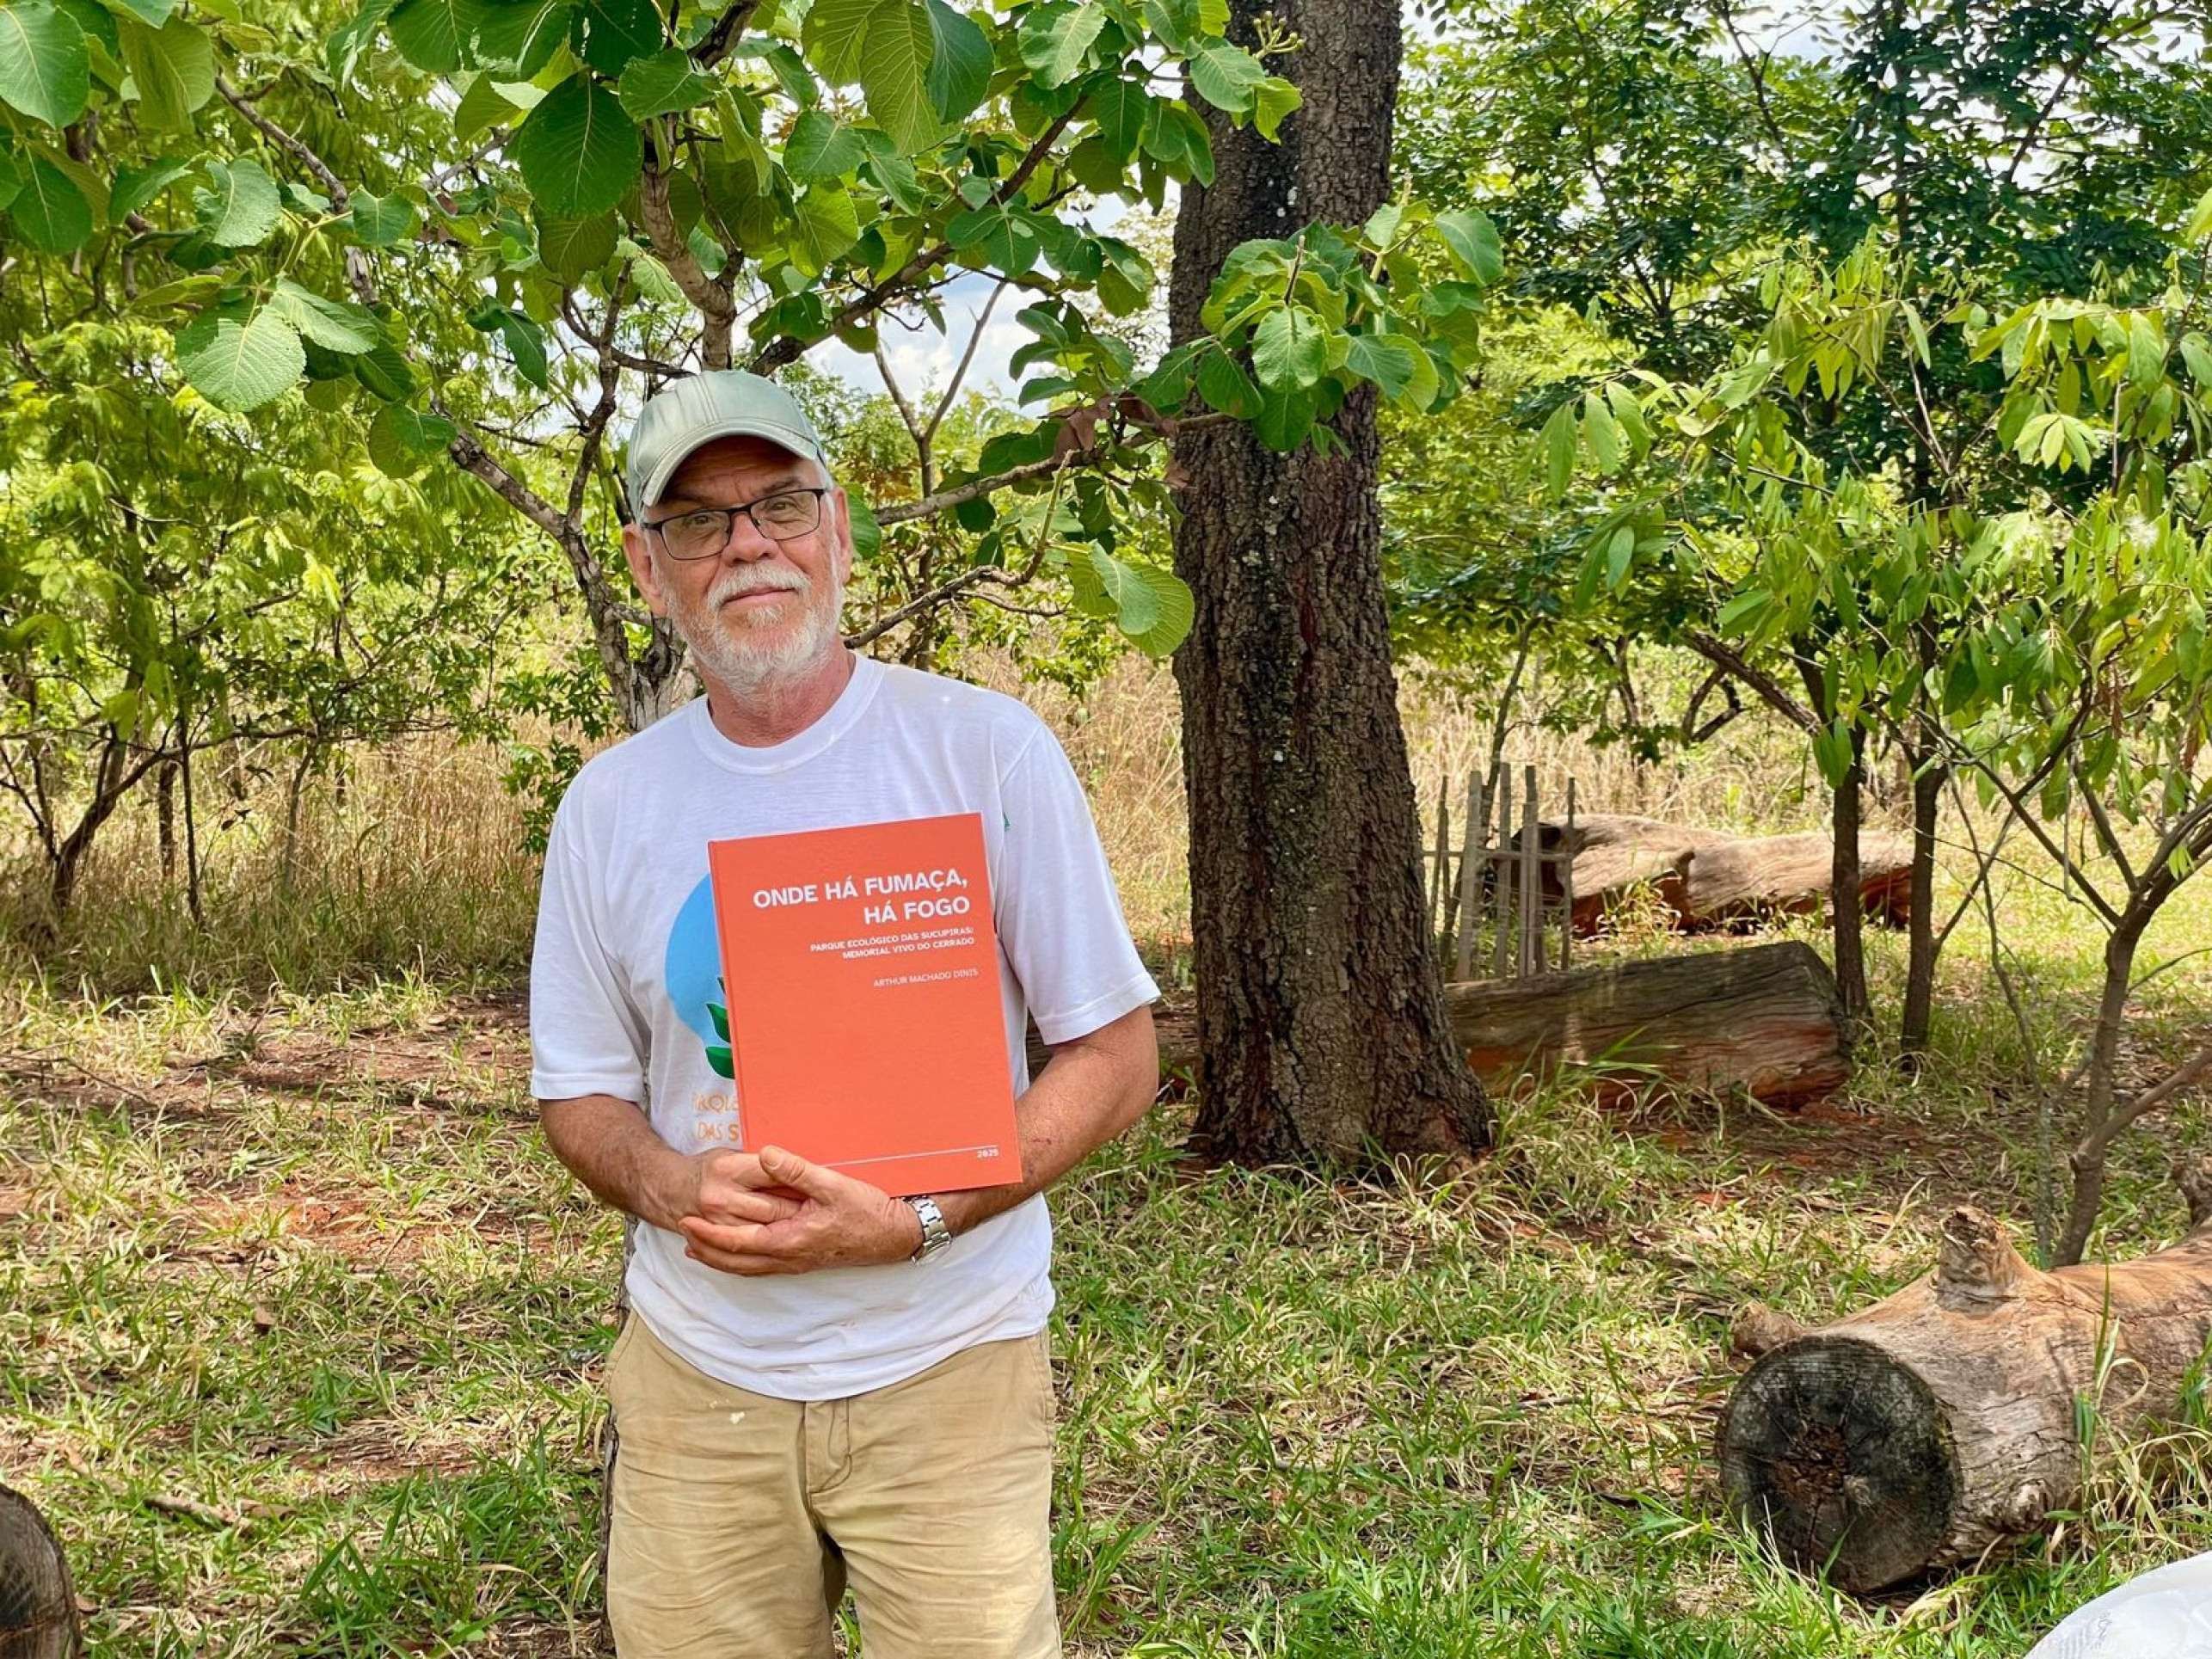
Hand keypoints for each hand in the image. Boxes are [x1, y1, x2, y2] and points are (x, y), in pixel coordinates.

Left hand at [678, 1145, 922, 1275]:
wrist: (895, 1236)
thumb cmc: (867, 1211)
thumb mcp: (833, 1184)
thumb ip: (797, 1170)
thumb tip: (765, 1154)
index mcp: (791, 1240)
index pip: (738, 1242)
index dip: (708, 1234)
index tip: (686, 1221)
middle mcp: (789, 1258)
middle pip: (735, 1263)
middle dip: (705, 1250)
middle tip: (682, 1235)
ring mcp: (797, 1263)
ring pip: (747, 1269)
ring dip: (719, 1259)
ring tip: (697, 1248)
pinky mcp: (805, 1262)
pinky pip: (762, 1268)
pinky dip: (740, 1262)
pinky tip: (738, 1252)